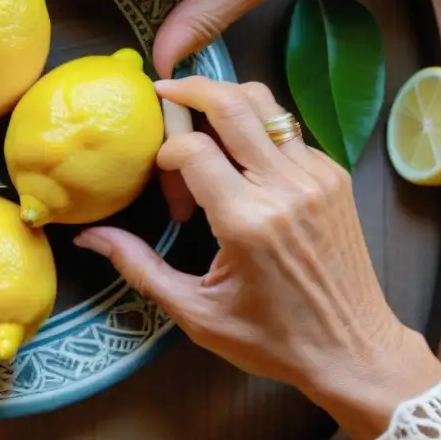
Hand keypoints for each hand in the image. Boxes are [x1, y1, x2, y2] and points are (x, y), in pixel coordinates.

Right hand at [75, 78, 440, 439]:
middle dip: (192, 88)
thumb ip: (138, 266)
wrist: (353, 351)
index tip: (162, 180)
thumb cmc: (270, 339)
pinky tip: (242, 161)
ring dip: (227, 99)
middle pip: (233, 102)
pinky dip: (257, 131)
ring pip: (265, 104)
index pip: (193, 149)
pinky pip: (286, 131)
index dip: (166, 153)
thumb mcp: (195, 312)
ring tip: (202, 116)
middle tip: (166, 92)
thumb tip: (87, 235)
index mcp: (247, 221)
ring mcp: (316, 177)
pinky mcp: (334, 176)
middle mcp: (285, 188)